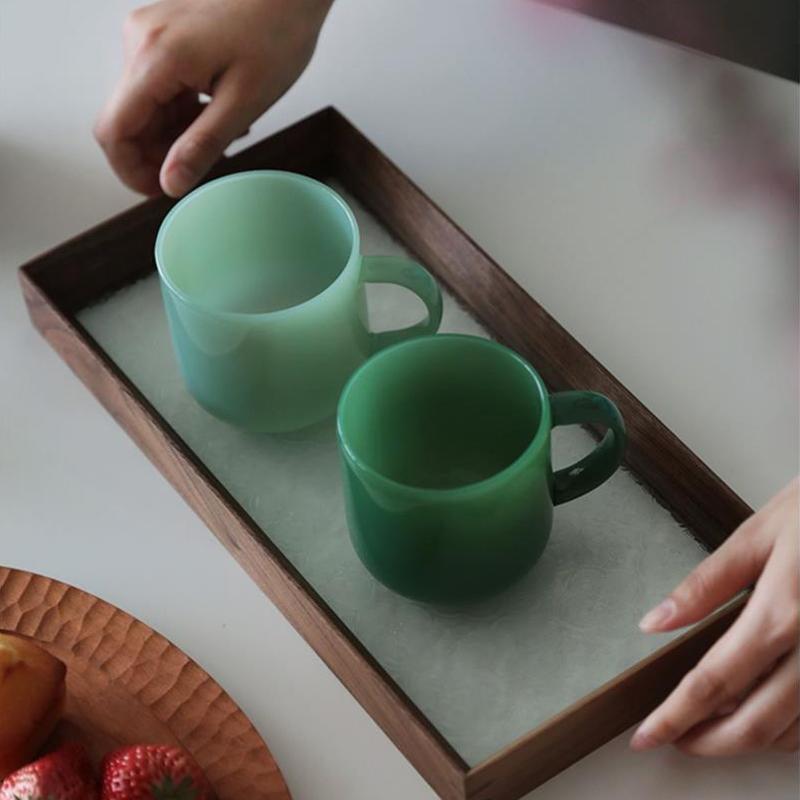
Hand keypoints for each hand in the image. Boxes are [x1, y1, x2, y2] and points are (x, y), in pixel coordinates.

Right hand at [95, 0, 331, 196]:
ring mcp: (148, 34)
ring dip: (174, 133)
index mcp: (155, 58)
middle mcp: (140, 42)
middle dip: (160, 153)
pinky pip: (158, 86)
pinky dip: (181, 111)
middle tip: (204, 166)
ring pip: (144, 105)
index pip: (114, 130)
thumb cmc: (277, 33)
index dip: (131, 171)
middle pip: (127, 119)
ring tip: (221, 136)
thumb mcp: (244, 101)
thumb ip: (202, 145)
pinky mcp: (162, 34)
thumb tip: (170, 184)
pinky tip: (215, 115)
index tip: (162, 190)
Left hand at [632, 477, 798, 755]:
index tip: (648, 734)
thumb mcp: (756, 536)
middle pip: (755, 724)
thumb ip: (704, 585)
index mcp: (781, 613)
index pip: (714, 682)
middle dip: (708, 741)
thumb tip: (656, 621)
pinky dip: (787, 729)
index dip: (675, 716)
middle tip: (675, 738)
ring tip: (709, 726)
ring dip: (747, 739)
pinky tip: (762, 713)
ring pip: (793, 731)